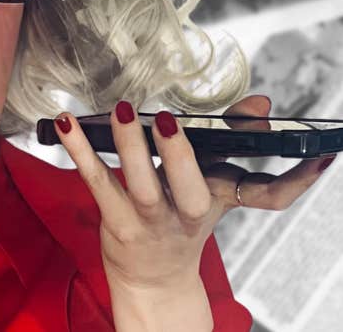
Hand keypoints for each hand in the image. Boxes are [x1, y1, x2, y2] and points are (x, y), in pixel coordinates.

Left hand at [53, 94, 335, 290]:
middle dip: (181, 154)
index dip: (296, 181)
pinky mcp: (114, 220)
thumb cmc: (182, 223)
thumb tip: (262, 105)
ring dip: (129, 146)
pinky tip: (66, 123)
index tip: (318, 158)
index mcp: (218, 204)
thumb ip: (233, 143)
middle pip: (190, 189)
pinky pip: (96, 182)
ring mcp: (147, 221)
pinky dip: (79, 151)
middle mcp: (185, 215)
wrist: (153, 279)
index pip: (266, 197)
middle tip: (172, 120)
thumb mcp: (214, 189)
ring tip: (122, 112)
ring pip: (140, 185)